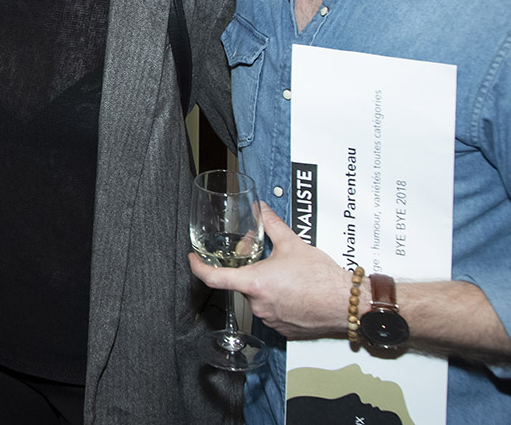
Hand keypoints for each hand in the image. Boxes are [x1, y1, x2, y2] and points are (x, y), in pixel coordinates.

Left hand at [189, 202, 353, 339]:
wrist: (347, 303)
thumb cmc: (322, 278)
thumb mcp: (292, 244)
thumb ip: (272, 225)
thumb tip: (262, 210)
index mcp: (255, 282)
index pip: (214, 278)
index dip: (198, 268)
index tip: (193, 261)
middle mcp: (259, 304)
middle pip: (242, 285)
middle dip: (252, 273)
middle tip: (268, 263)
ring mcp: (270, 319)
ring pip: (259, 299)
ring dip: (267, 287)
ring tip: (288, 278)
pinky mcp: (283, 329)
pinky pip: (273, 313)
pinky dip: (279, 301)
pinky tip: (294, 293)